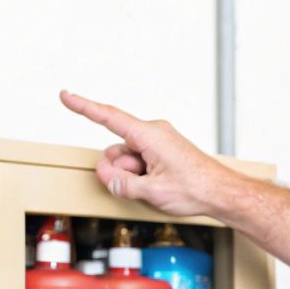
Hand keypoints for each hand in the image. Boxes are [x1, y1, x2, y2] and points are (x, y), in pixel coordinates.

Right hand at [58, 90, 240, 217]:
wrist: (223, 192)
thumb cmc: (198, 188)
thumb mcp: (154, 192)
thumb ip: (125, 186)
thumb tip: (111, 180)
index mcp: (150, 135)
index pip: (109, 117)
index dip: (84, 107)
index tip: (66, 96)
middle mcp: (153, 133)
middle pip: (115, 149)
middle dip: (117, 170)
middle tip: (135, 187)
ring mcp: (158, 143)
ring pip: (127, 159)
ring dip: (131, 176)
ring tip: (154, 187)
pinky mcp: (163, 152)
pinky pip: (139, 162)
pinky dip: (142, 176)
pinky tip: (159, 186)